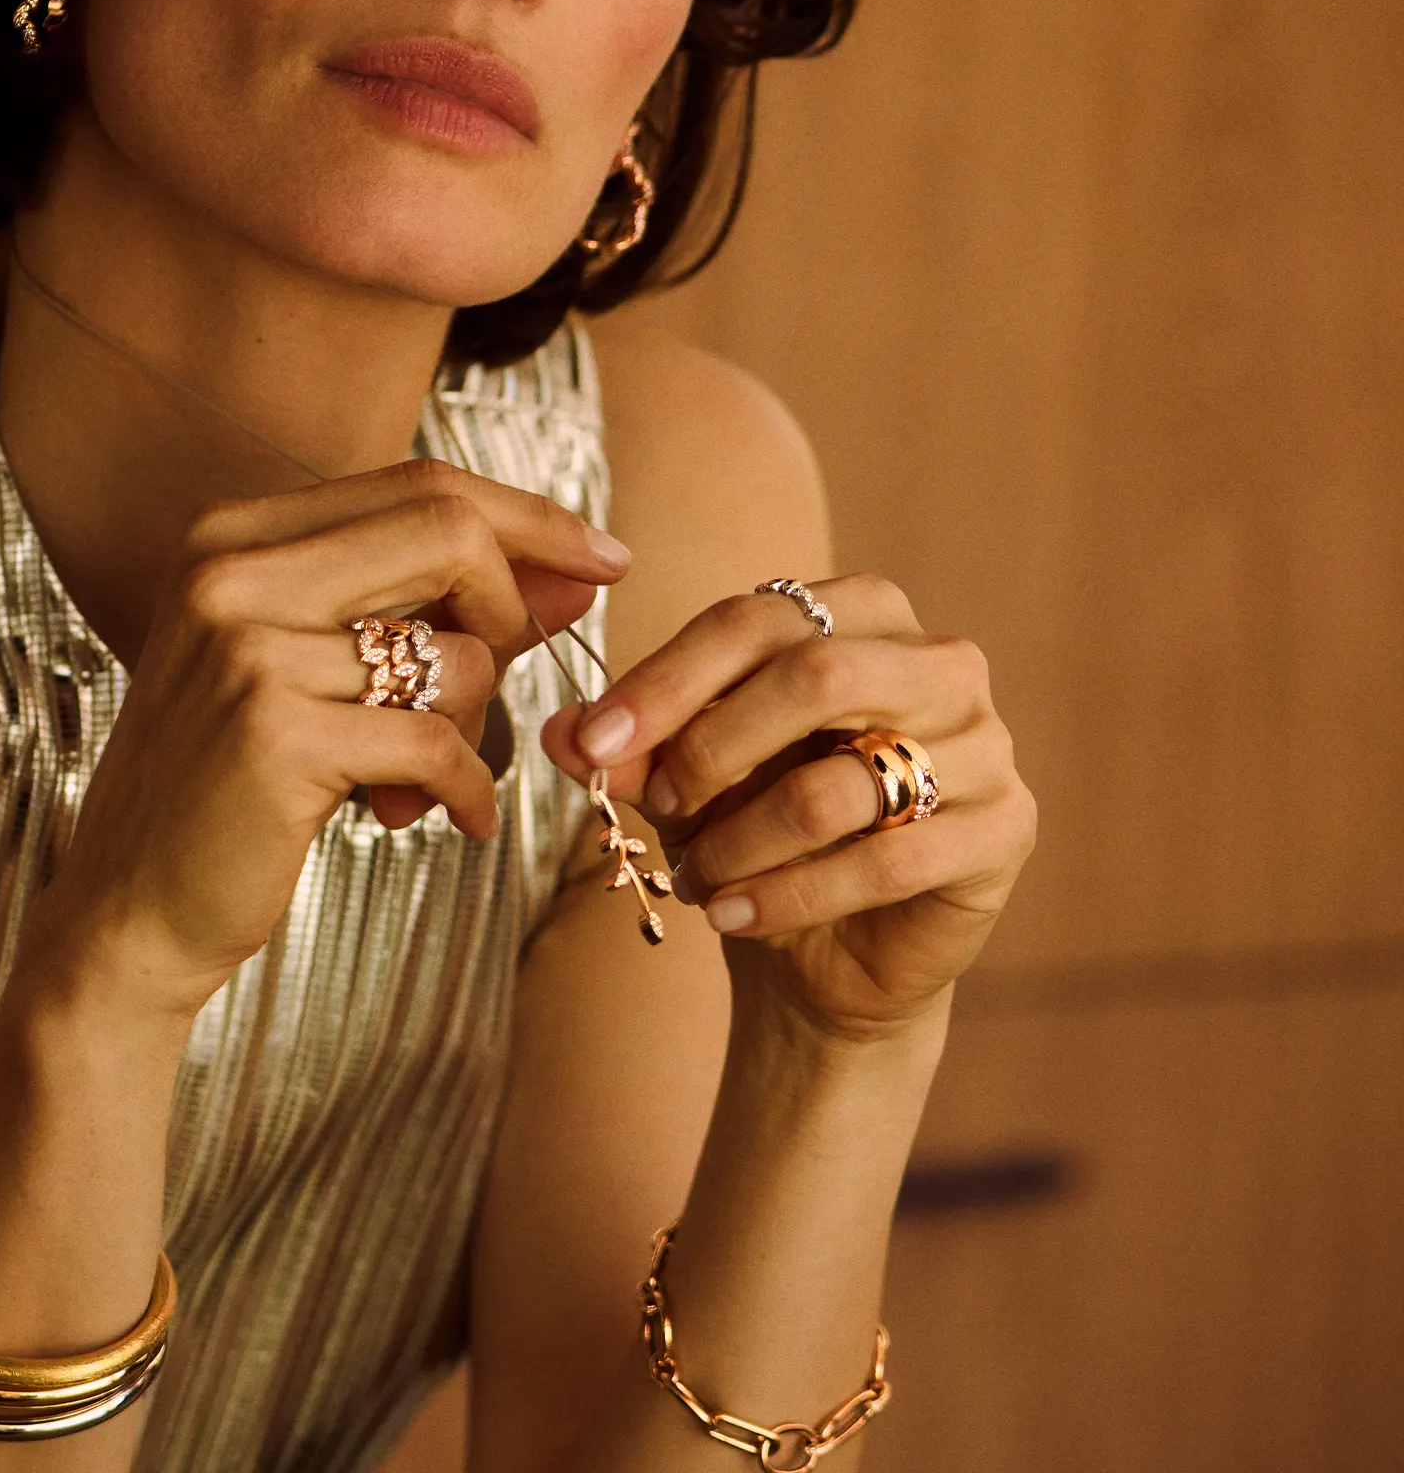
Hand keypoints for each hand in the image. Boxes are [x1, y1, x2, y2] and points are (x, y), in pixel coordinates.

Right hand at [30, 458, 629, 1012]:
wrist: (128, 908)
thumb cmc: (232, 785)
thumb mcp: (318, 670)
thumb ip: (431, 609)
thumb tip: (575, 572)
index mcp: (235, 535)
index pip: (419, 485)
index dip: (529, 518)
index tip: (603, 559)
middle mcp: (233, 572)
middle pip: (448, 532)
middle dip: (518, 605)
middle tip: (520, 672)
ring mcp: (249, 648)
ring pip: (458, 654)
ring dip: (477, 726)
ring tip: (431, 777)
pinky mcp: (276, 734)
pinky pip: (437, 744)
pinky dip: (467, 789)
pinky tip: (450, 818)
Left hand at [541, 575, 1035, 1041]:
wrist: (831, 953)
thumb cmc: (756, 832)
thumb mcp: (683, 782)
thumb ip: (631, 750)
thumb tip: (559, 729)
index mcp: (860, 614)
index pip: (754, 619)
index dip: (666, 679)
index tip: (592, 741)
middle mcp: (939, 659)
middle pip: (815, 674)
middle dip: (713, 744)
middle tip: (658, 803)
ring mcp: (985, 742)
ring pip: (840, 782)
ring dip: (742, 839)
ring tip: (694, 877)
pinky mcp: (1005, 828)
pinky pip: (884, 861)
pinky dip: (789, 897)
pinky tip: (731, 918)